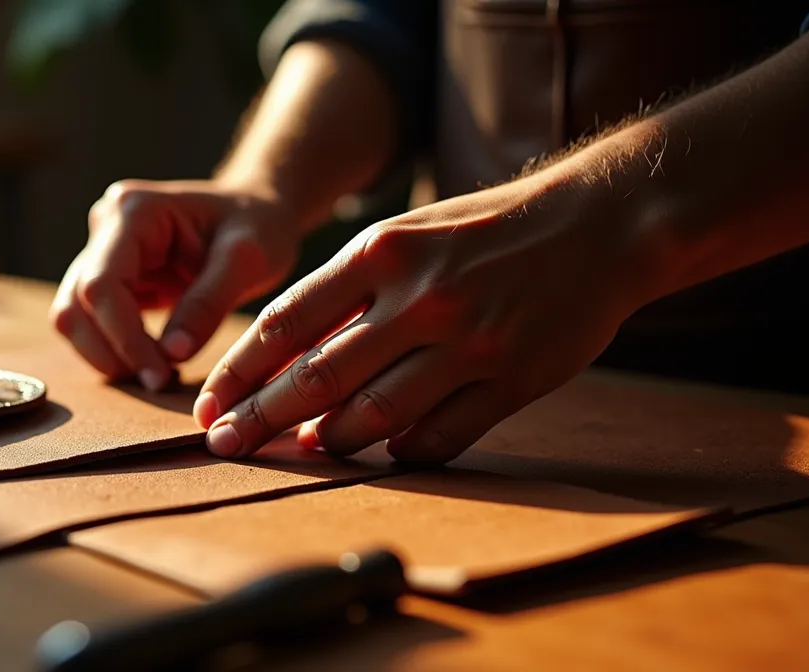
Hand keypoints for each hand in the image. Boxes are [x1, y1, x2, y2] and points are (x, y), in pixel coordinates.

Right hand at [51, 179, 300, 389]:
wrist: (257, 213)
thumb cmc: (257, 226)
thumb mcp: (247, 261)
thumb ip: (208, 304)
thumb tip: (172, 354)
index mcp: (134, 211)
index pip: (101, 284)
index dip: (123, 337)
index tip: (160, 375)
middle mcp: (106, 226)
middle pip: (77, 304)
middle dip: (113, 351)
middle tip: (161, 381)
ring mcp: (102, 251)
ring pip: (74, 317)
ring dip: (107, 355)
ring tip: (159, 375)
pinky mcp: (109, 278)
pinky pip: (92, 322)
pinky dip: (116, 350)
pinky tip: (155, 362)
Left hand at [195, 170, 661, 461]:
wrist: (600, 221)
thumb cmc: (486, 229)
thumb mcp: (407, 235)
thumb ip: (348, 293)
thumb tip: (287, 363)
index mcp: (382, 252)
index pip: (285, 323)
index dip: (238, 372)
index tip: (208, 405)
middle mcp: (419, 298)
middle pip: (317, 377)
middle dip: (260, 420)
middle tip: (223, 447)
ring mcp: (469, 343)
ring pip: (374, 415)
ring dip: (329, 442)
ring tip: (302, 451)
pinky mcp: (514, 380)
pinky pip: (442, 437)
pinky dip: (404, 453)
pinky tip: (385, 455)